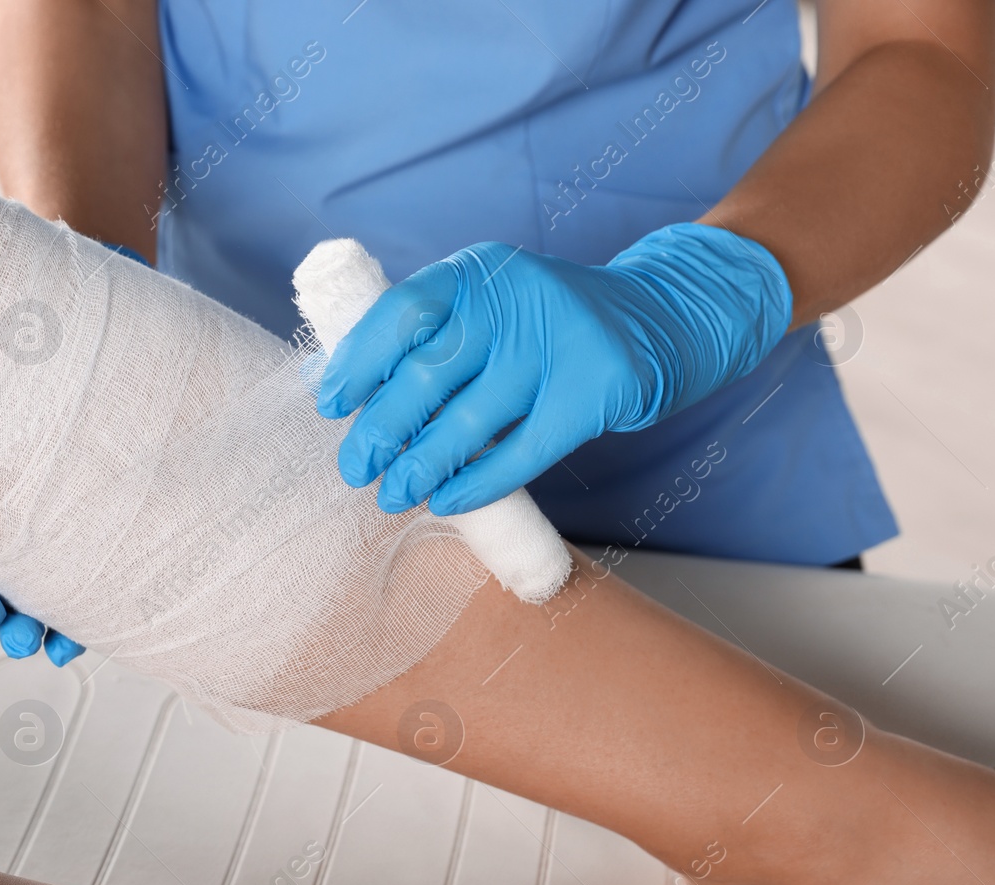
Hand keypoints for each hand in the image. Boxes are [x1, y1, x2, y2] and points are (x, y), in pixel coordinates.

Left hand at [316, 223, 791, 514]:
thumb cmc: (550, 326)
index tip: (332, 405)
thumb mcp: (493, 307)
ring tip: (393, 494)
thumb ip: (433, 338)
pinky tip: (448, 501)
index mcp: (478, 272)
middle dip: (381, 428)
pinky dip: (479, 483)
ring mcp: (558, 344)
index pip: (402, 312)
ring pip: (470, 419)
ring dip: (421, 465)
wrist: (662, 318)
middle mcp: (515, 300)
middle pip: (428, 373)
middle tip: (356, 466)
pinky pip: (522, 451)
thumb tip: (344, 388)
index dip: (360, 361)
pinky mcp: (595, 391)